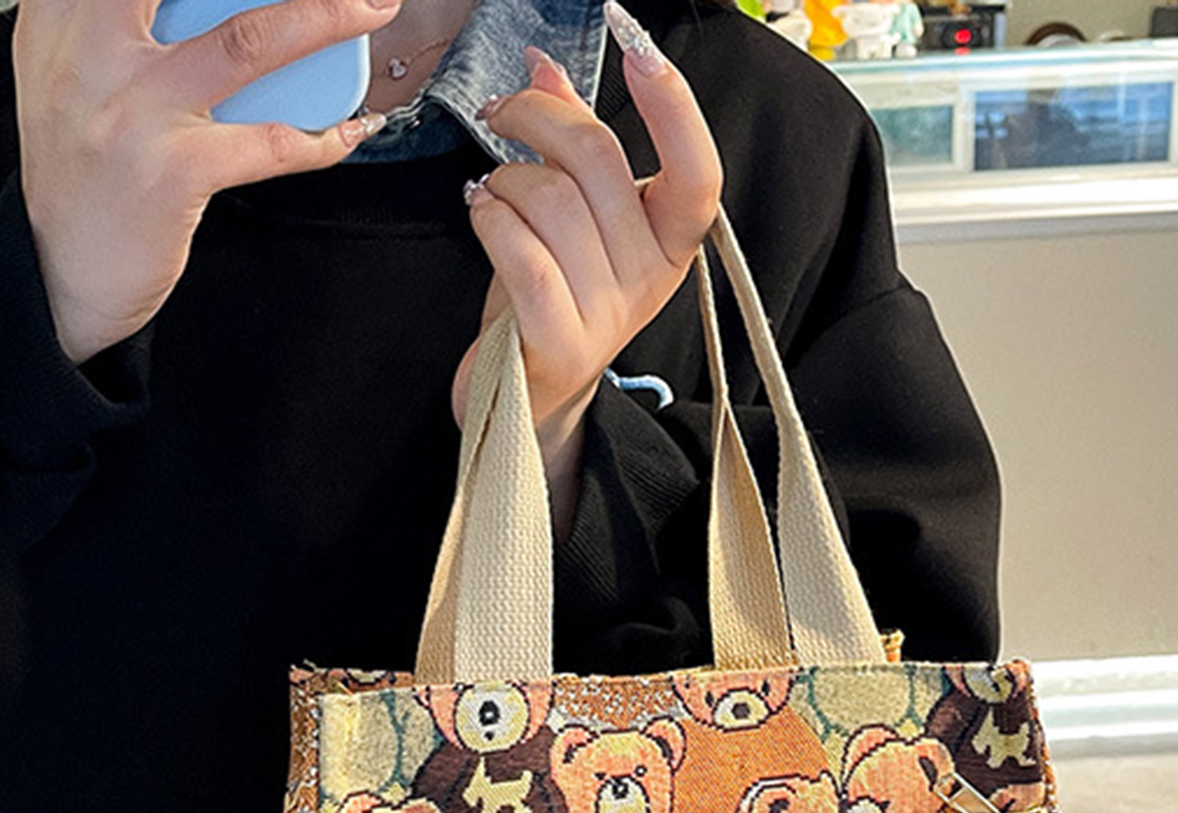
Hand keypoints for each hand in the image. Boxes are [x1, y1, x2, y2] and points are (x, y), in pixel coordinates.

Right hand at [15, 0, 396, 364]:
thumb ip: (114, 21)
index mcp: (63, 12)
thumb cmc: (83, 171)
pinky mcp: (172, 172)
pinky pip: (271, 143)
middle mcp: (90, 47)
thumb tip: (211, 4)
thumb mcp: (72, 74)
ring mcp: (133, 109)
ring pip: (249, 40)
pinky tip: (352, 131)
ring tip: (372, 3)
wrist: (58, 272)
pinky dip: (323, 137)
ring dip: (325, 17)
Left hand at [454, 15, 721, 511]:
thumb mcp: (568, 218)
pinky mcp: (561, 346)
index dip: (675, 107)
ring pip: (552, 200)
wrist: (523, 402)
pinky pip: (525, 255)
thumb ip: (569, 142)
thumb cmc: (548, 299)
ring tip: (490, 193)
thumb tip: (543, 62)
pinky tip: (480, 212)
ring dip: (504, 178)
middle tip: (503, 111)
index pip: (697, 174)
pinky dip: (491, 218)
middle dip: (539, 115)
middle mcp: (650, 280)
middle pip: (600, 160)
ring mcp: (609, 317)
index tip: (638, 46)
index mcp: (668, 244)